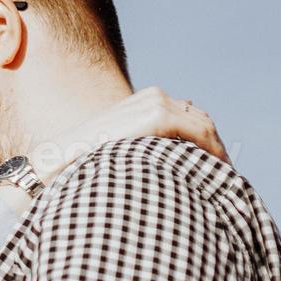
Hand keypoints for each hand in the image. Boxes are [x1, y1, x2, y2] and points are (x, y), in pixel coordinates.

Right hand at [31, 86, 227, 181]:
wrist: (55, 163)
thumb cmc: (80, 165)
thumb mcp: (118, 151)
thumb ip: (145, 147)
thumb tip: (176, 157)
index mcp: (146, 101)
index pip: (191, 117)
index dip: (207, 144)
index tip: (214, 172)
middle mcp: (154, 97)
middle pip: (202, 121)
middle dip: (215, 149)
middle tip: (226, 181)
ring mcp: (155, 103)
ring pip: (205, 127)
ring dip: (217, 152)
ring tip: (224, 183)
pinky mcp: (157, 115)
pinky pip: (199, 131)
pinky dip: (212, 151)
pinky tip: (217, 175)